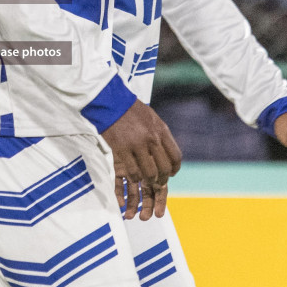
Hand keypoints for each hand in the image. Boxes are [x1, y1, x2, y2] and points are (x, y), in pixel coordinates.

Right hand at [102, 101, 181, 219]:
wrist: (110, 102)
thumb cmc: (131, 109)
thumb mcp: (152, 118)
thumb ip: (160, 134)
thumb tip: (165, 150)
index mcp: (161, 130)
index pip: (175, 156)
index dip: (174, 169)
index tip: (171, 174)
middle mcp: (152, 139)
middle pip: (163, 168)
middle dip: (162, 180)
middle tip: (158, 183)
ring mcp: (137, 146)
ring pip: (148, 174)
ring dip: (148, 183)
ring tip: (146, 185)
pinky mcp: (121, 150)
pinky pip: (131, 173)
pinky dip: (133, 181)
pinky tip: (132, 183)